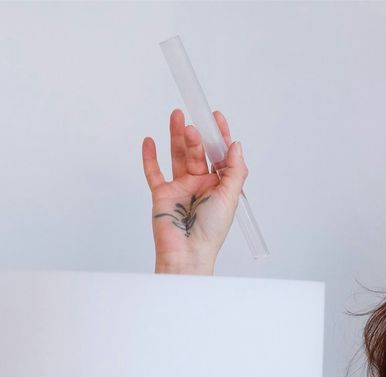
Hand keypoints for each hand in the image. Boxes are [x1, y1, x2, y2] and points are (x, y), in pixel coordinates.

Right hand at [142, 108, 247, 275]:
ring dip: (176, 137)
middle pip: (197, 152)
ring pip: (177, 156)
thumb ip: (234, 170)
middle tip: (193, 126)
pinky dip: (150, 156)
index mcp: (219, 185)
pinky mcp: (162, 194)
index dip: (219, 135)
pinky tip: (150, 140)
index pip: (220, 155)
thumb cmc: (211, 231)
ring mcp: (180, 188)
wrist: (187, 251)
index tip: (216, 117)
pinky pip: (154, 172)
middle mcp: (200, 184)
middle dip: (196, 137)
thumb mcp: (230, 197)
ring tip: (176, 118)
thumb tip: (235, 145)